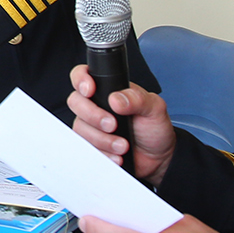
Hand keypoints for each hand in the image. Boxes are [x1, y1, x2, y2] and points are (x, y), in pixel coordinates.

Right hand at [68, 68, 176, 184]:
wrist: (157, 157)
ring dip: (102, 140)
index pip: (83, 75)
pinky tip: (118, 155)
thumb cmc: (154, 128)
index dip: (81, 80)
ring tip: (123, 145)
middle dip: (93, 116)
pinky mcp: (92, 144)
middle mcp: (96, 105)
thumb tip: (116, 99)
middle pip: (76, 102)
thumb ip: (137, 99)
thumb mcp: (154, 108)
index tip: (90, 90)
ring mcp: (92, 125)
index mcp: (109, 89)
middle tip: (113, 125)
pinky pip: (86, 148)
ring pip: (80, 128)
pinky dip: (103, 153)